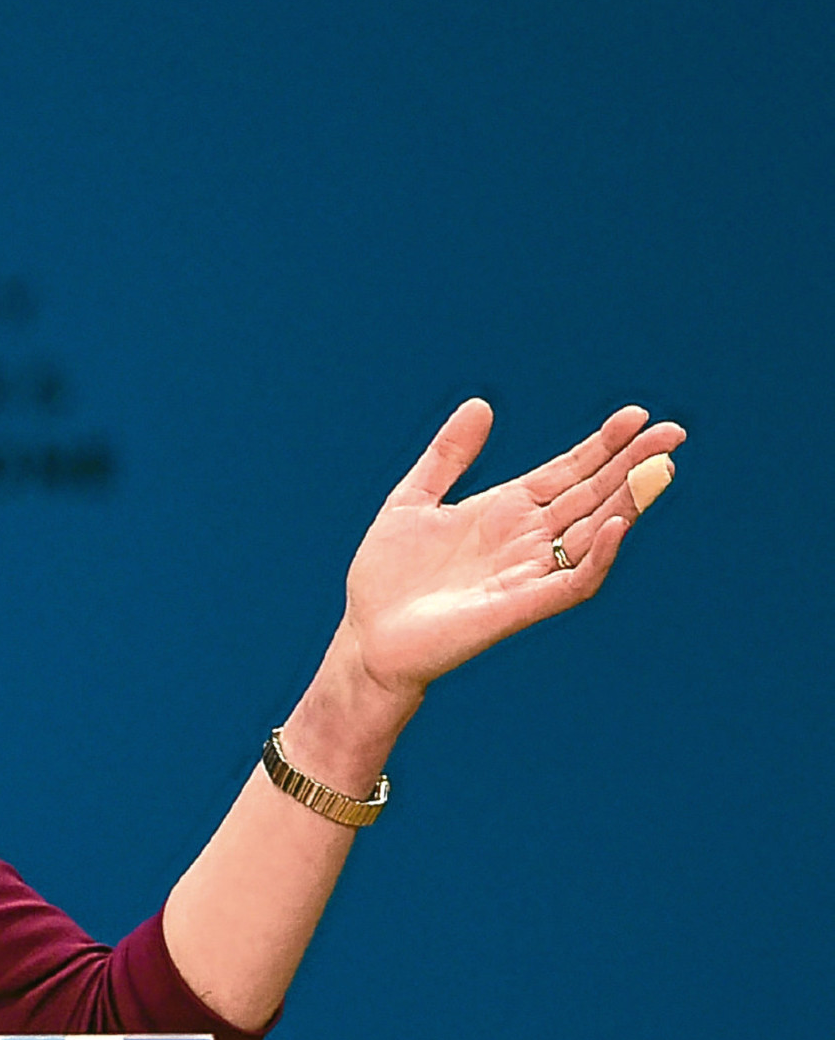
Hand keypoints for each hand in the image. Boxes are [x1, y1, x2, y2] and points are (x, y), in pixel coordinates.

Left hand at [337, 398, 684, 702]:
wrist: (367, 635)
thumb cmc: (387, 575)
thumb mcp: (412, 500)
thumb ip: (447, 455)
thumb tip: (480, 404)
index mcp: (505, 509)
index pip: (568, 471)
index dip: (601, 444)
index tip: (634, 415)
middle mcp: (527, 538)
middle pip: (592, 495)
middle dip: (632, 465)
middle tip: (673, 432)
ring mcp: (529, 571)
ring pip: (595, 532)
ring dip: (629, 501)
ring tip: (659, 467)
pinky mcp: (523, 606)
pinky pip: (574, 580)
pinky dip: (600, 554)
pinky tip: (618, 523)